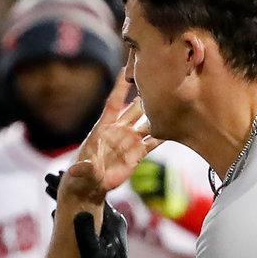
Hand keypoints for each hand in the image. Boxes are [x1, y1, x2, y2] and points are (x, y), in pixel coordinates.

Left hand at [57, 76, 160, 211]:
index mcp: (102, 128)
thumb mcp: (82, 172)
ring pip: (146, 122)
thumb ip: (85, 168)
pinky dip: (163, 135)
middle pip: (134, 108)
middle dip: (145, 95)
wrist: (89, 188)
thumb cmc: (81, 176)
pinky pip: (152, 142)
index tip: (126, 69)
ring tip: (172, 100)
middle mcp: (118, 130)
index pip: (113, 103)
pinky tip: (176, 127)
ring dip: (157, 113)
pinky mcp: (137, 154)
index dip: (120, 87)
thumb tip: (80, 168)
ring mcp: (128, 141)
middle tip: (158, 80)